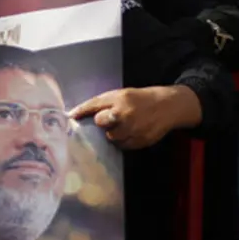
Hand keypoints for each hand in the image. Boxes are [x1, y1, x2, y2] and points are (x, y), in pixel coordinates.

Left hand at [69, 85, 202, 148]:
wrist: (167, 106)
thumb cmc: (140, 99)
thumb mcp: (121, 94)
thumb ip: (100, 103)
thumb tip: (76, 113)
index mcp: (120, 99)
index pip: (95, 106)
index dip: (82, 111)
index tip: (70, 116)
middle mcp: (125, 114)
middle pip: (100, 123)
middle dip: (102, 122)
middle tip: (111, 118)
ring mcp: (133, 129)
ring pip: (111, 137)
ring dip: (113, 133)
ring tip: (124, 124)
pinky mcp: (140, 141)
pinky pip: (122, 145)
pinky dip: (123, 140)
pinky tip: (132, 131)